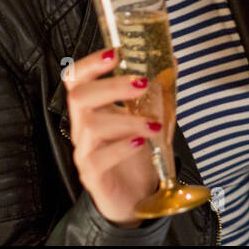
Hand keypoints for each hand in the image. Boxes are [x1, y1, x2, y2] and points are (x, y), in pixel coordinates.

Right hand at [63, 47, 161, 225]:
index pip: (76, 79)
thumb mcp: (149, 117)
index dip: (90, 63)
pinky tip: (141, 143)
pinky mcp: (92, 176)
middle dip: (111, 86)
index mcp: (93, 109)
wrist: (137, 196)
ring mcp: (84, 152)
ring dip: (126, 120)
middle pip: (79, 97)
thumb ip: (157, 92)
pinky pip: (98, 159)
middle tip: (141, 83)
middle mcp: (83, 128)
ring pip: (91, 127)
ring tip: (153, 124)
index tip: (115, 52)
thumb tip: (172, 61)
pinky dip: (122, 147)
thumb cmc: (138, 152)